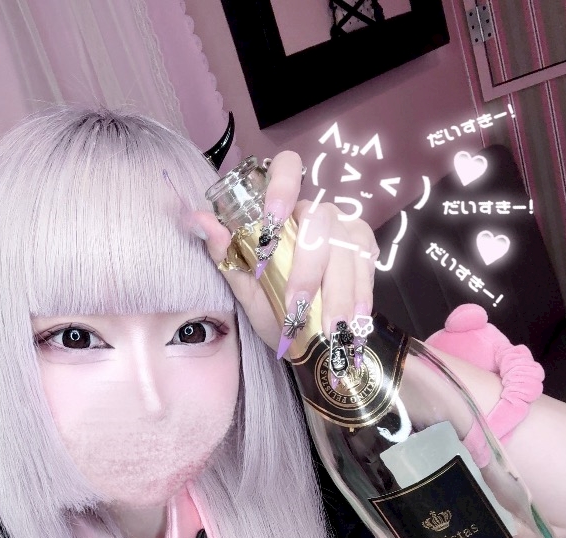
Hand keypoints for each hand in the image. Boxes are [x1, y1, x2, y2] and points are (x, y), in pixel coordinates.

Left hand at [190, 151, 379, 353]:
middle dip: (308, 270)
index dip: (282, 187)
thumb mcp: (246, 288)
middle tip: (297, 308)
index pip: (286, 168)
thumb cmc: (274, 309)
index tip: (272, 223)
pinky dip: (361, 293)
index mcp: (283, 210)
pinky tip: (356, 317)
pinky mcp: (365, 250)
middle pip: (318, 222)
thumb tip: (199, 220)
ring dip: (339, 291)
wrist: (305, 341)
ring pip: (345, 247)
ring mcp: (344, 228)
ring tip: (332, 326)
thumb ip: (227, 256)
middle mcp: (315, 212)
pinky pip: (366, 264)